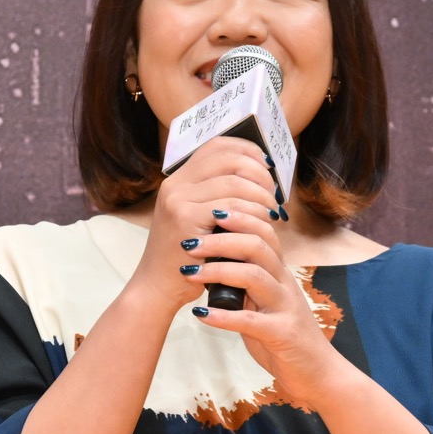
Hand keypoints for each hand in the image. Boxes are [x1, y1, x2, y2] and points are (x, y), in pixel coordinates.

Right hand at [126, 137, 278, 313]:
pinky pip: (231, 207)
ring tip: (271, 214)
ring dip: (262, 197)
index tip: (268, 166)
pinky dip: (253, 214)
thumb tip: (261, 177)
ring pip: (235, 183)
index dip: (248, 150)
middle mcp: (175, 184)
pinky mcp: (184, 218)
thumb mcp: (199, 220)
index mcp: (179, 179)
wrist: (158, 287)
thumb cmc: (186, 257)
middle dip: (261, 175)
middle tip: (274, 196)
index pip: (218, 146)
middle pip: (230, 160)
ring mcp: (178, 199)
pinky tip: (262, 225)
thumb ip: (219, 197)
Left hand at [179, 210, 347, 407]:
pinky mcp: (281, 334)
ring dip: (217, 271)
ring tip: (190, 273)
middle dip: (220, 240)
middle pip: (257, 245)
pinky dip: (222, 317)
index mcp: (279, 273)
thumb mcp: (266, 302)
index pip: (263, 231)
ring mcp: (284, 308)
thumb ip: (246, 283)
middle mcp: (284, 284)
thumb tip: (212, 264)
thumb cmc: (285, 336)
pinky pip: (249, 321)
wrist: (317, 372)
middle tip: (189, 245)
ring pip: (254, 276)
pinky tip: (200, 315)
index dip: (238, 218)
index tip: (208, 214)